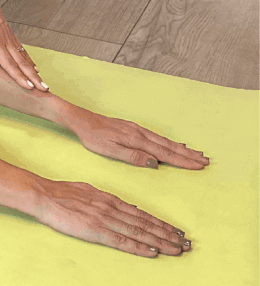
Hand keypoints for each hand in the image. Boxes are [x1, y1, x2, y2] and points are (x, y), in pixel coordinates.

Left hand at [0, 0, 46, 91]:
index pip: (9, 63)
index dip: (19, 77)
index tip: (29, 87)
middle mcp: (6, 41)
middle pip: (21, 63)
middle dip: (33, 78)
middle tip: (45, 90)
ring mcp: (9, 38)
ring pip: (24, 58)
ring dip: (34, 71)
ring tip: (43, 83)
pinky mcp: (9, 35)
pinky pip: (22, 50)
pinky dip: (29, 60)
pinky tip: (33, 67)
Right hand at [32, 178, 190, 256]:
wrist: (45, 196)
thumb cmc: (62, 193)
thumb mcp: (88, 190)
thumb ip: (107, 200)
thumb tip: (126, 207)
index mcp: (110, 199)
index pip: (142, 214)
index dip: (161, 224)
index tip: (177, 232)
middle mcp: (112, 209)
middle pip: (146, 224)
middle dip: (168, 235)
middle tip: (187, 244)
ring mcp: (105, 220)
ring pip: (139, 232)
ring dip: (161, 242)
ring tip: (177, 249)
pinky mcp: (96, 231)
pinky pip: (122, 241)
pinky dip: (140, 247)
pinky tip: (153, 252)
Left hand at [67, 107, 208, 170]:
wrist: (81, 119)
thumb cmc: (93, 137)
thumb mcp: (110, 150)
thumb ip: (133, 157)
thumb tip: (155, 163)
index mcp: (136, 140)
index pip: (164, 153)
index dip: (182, 161)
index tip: (199, 166)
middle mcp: (140, 133)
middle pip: (168, 146)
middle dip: (187, 154)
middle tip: (205, 160)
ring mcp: (137, 129)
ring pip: (164, 140)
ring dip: (181, 148)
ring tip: (195, 153)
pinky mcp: (132, 128)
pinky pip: (156, 136)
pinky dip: (169, 141)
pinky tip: (173, 144)